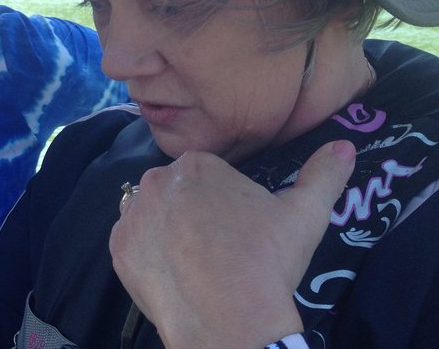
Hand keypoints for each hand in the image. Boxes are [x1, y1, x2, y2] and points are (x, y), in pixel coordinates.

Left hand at [109, 141, 355, 348]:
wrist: (229, 317)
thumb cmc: (266, 261)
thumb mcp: (305, 214)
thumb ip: (323, 175)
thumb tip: (345, 146)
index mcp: (196, 164)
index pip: (208, 176)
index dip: (226, 204)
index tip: (240, 230)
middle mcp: (156, 180)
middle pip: (177, 194)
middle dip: (195, 215)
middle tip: (221, 250)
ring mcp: (132, 214)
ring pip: (152, 217)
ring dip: (168, 232)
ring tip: (197, 264)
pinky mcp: (118, 248)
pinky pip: (132, 245)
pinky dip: (148, 256)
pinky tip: (175, 275)